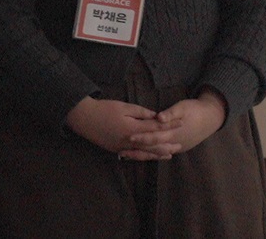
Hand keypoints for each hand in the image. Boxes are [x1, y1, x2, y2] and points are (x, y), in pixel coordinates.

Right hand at [65, 97, 182, 160]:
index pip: (155, 128)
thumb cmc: (104, 109)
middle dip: (167, 144)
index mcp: (133, 128)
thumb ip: (141, 112)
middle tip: (180, 144)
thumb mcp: (124, 107)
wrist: (84, 118)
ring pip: (144, 153)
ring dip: (157, 154)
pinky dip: (144, 156)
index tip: (181, 123)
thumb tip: (155, 116)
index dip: (169, 126)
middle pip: (152, 144)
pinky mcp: (116, 150)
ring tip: (169, 154)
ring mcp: (122, 148)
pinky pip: (134, 155)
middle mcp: (130, 141)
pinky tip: (150, 157)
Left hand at [125, 88, 226, 158]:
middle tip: (121, 151)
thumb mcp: (183, 107)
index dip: (141, 137)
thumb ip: (171, 113)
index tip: (129, 136)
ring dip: (141, 154)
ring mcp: (176, 147)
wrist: (211, 118)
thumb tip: (159, 118)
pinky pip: (161, 153)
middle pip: (152, 149)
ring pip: (156, 154)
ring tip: (125, 155)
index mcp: (173, 132)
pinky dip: (150, 154)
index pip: (154, 137)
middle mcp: (174, 143)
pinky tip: (140, 154)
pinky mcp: (178, 147)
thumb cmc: (195, 110)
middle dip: (136, 150)